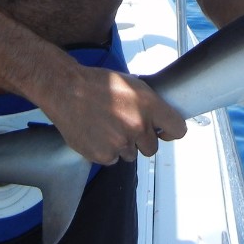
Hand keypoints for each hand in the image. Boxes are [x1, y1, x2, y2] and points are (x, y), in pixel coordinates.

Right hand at [43, 66, 187, 165]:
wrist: (66, 90)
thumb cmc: (97, 84)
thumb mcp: (132, 84)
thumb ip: (149, 104)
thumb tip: (160, 119)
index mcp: (149, 105)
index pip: (178, 129)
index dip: (171, 132)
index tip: (164, 132)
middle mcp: (138, 127)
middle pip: (152, 148)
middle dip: (141, 140)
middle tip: (124, 125)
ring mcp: (120, 143)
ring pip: (130, 154)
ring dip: (122, 145)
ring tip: (106, 126)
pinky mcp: (103, 155)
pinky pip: (112, 159)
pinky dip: (105, 150)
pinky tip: (96, 133)